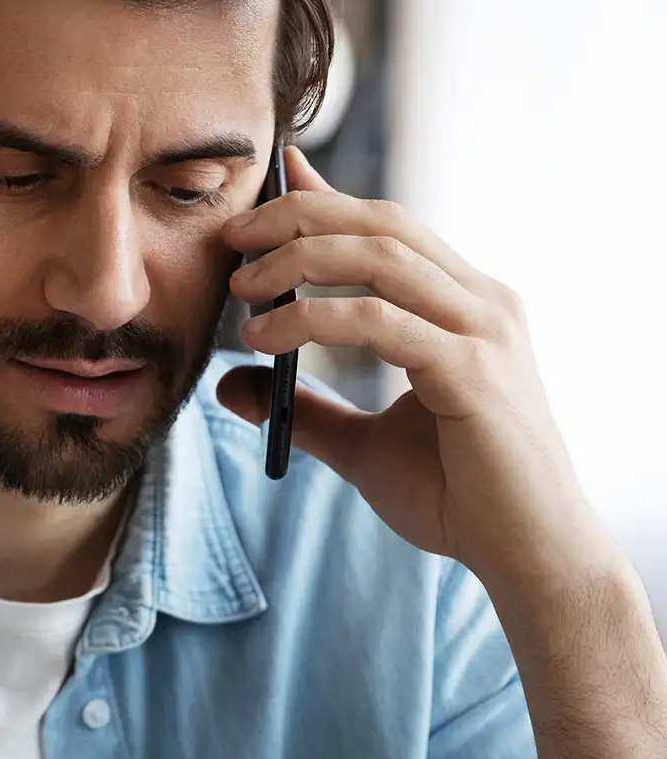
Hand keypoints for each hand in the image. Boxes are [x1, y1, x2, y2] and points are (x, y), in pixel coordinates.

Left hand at [218, 146, 614, 588]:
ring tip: (241, 288)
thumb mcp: (362, 445)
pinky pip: (379, 320)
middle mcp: (481, 303)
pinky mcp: (473, 370)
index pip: (387, 227)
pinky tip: (265, 338)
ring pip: (380, 256)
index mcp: (464, 305)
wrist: (529, 558)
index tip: (261, 200)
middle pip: (381, 223)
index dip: (323, 199)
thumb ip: (305, 409)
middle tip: (232, 237)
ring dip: (298, 260)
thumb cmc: (459, 497)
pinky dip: (312, 318)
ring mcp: (483, 331)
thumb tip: (229, 385)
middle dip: (299, 215)